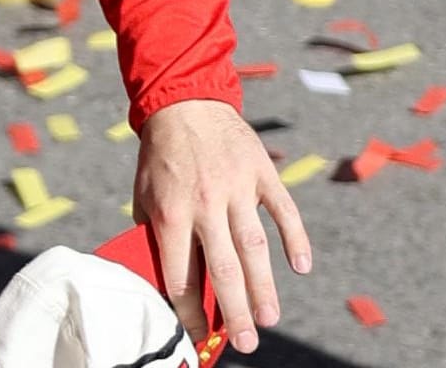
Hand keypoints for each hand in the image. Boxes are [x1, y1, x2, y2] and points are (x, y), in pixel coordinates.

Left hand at [135, 98, 311, 353]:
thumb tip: (162, 273)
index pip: (180, 274)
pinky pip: (283, 211)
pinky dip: (295, 239)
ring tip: (269, 319)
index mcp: (171, 212)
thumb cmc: (161, 155)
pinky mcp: (262, 174)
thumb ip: (153, 231)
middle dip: (234, 312)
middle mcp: (204, 204)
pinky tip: (301, 267)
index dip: (188, 310)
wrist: (184, 103)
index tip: (197, 337)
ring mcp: (236, 189)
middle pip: (222, 269)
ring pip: (253, 247)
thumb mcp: (144, 193)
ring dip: (263, 286)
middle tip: (246, 344)